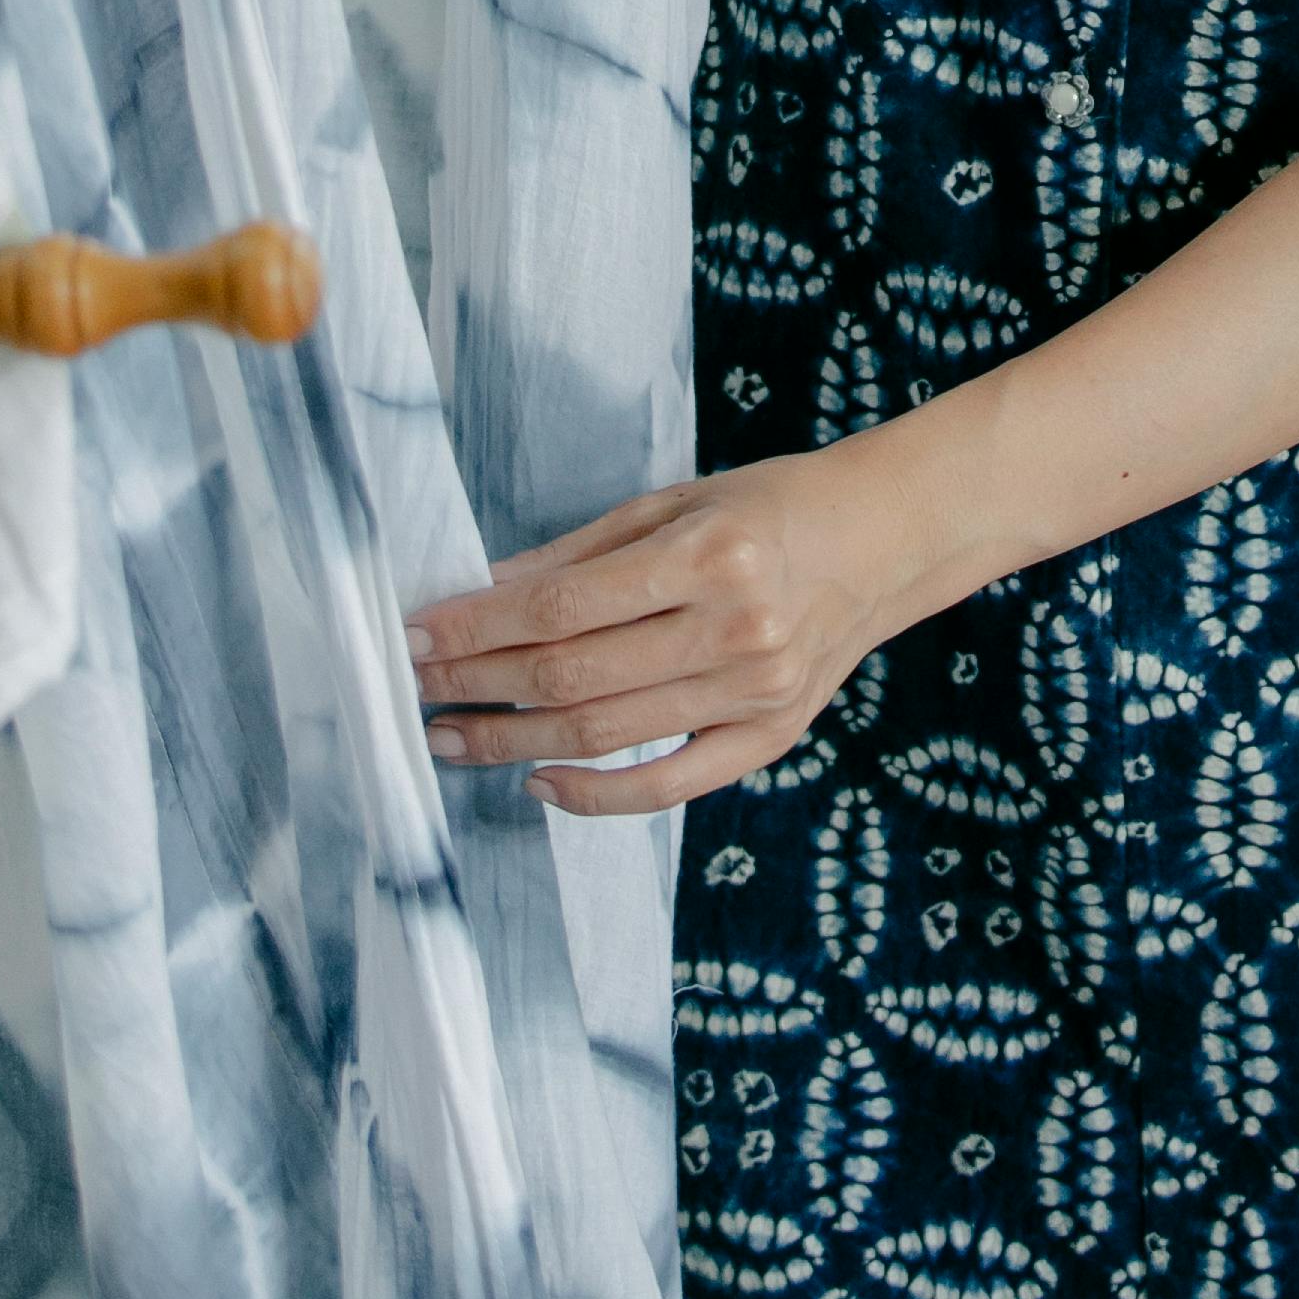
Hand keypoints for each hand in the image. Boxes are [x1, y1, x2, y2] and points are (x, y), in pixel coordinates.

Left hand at [407, 438, 945, 815]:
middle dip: (477, 686)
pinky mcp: (769, 738)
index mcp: (708, 553)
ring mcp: (754, 693)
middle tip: (415, 691)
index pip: (561, 606)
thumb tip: (485, 591)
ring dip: (512, 742)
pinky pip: (666, 787)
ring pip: (604, 737)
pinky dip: (594, 796)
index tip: (416, 634)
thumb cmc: (771, 506)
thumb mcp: (676, 502)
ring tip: (452, 737)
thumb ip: (581, 552)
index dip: (476, 627)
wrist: (883, 540)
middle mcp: (733, 629)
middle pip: (572, 678)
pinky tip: (539, 781)